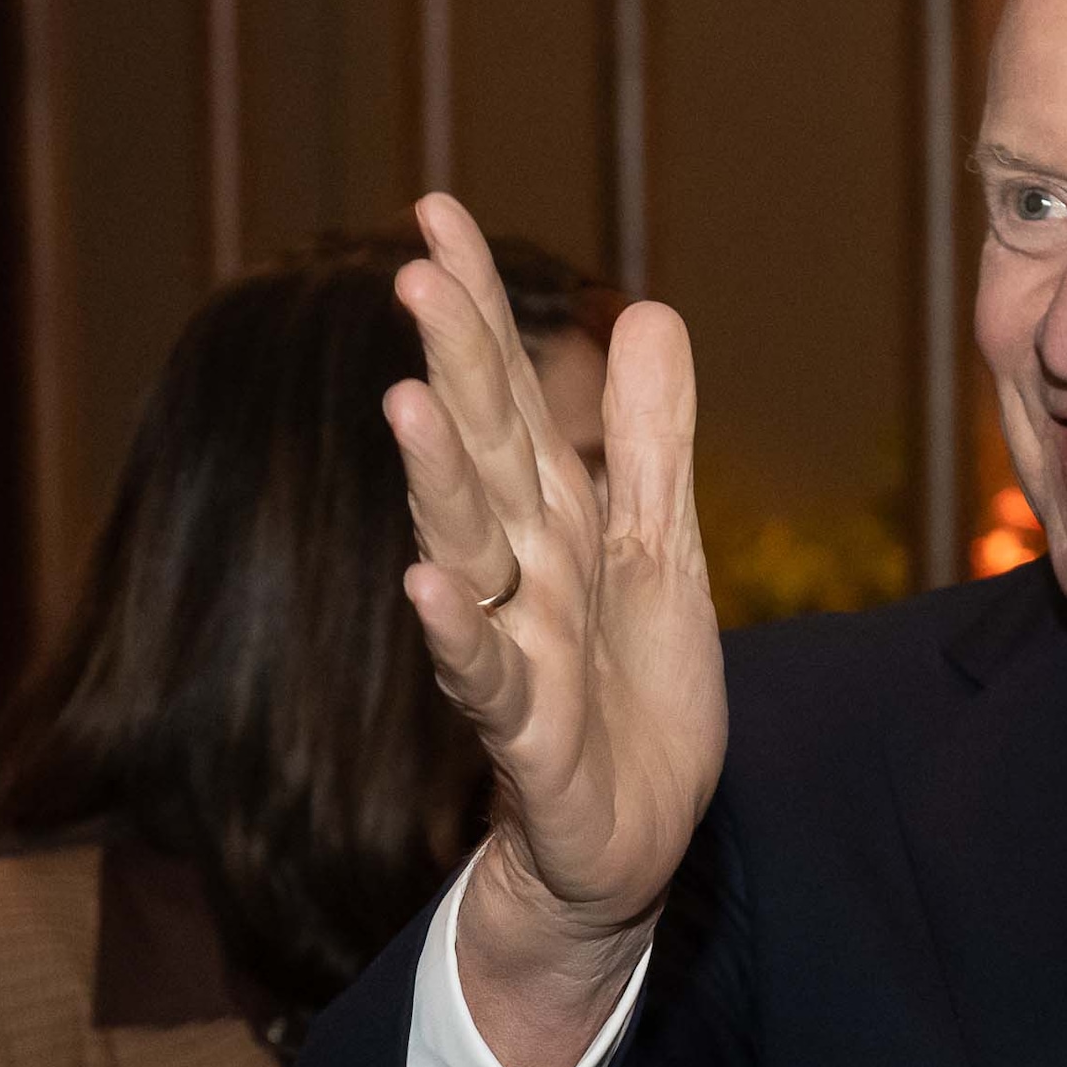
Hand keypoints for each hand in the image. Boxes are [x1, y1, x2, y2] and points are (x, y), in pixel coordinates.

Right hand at [387, 194, 723, 1066]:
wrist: (624, 855)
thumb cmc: (632, 703)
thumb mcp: (660, 554)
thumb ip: (647, 442)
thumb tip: (644, 309)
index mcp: (550, 522)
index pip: (507, 394)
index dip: (477, 307)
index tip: (434, 210)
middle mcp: (516, 576)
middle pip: (479, 452)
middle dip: (450, 363)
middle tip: (413, 271)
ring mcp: (515, 654)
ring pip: (469, 553)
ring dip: (437, 481)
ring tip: (407, 403)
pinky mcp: (530, 743)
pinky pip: (488, 683)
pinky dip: (457, 636)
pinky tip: (427, 586)